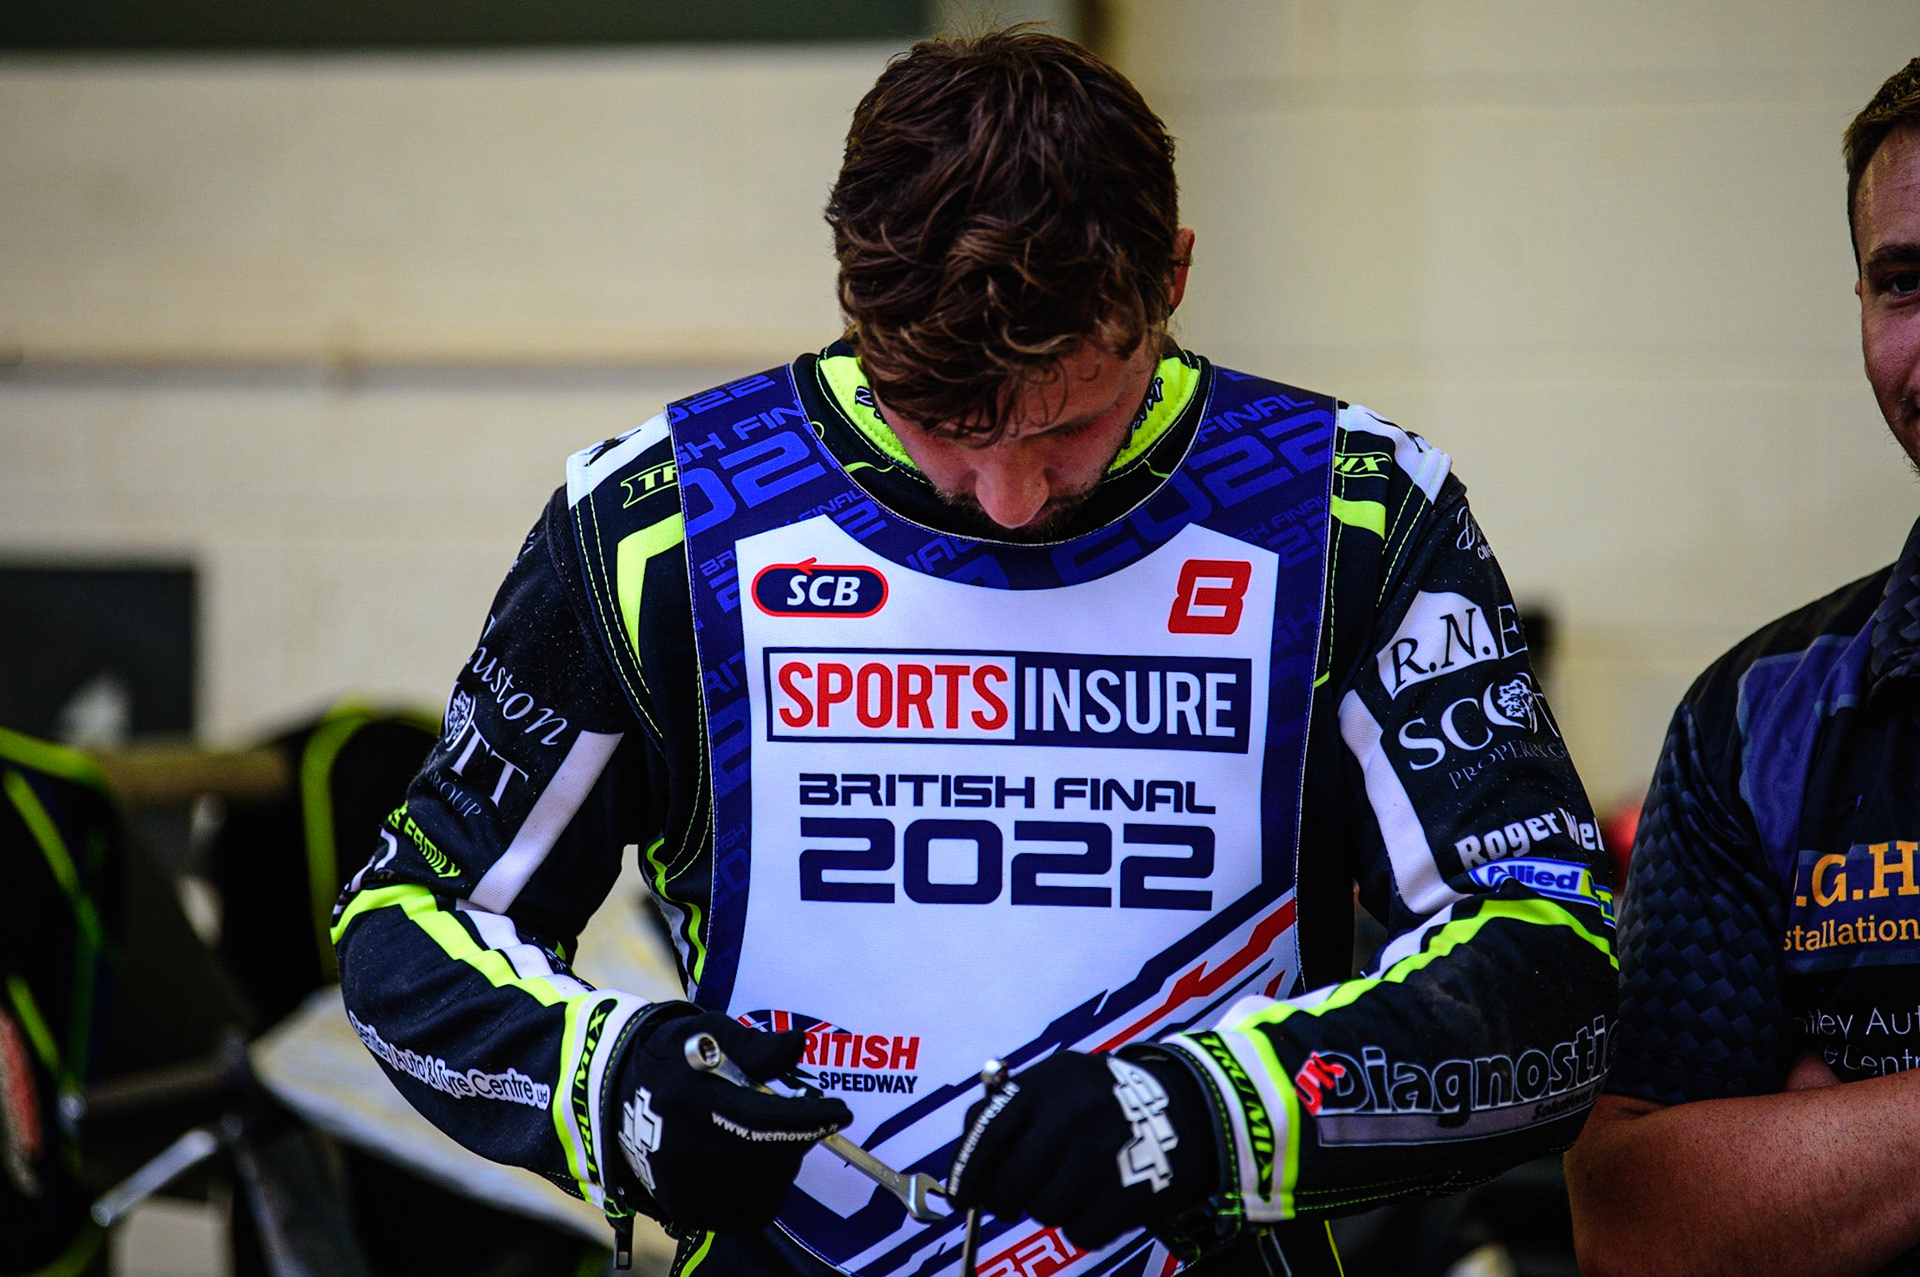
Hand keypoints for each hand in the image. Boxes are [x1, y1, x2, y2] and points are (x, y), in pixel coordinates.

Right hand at [610, 1009, 851, 1232]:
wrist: (619, 1096)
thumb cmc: (676, 1059)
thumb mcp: (710, 1033)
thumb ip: (756, 1046)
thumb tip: (798, 1046)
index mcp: (689, 1102)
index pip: (763, 1122)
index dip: (810, 1119)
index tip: (841, 1111)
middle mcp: (681, 1151)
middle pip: (769, 1160)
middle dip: (799, 1138)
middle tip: (804, 1119)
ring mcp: (681, 1186)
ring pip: (765, 1190)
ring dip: (785, 1165)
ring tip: (775, 1139)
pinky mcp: (684, 1210)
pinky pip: (750, 1215)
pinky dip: (767, 1193)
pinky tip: (760, 1165)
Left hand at [944, 1049, 1217, 1250]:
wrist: (1188, 1107)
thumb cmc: (1102, 1100)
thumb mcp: (1056, 1081)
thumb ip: (1005, 1111)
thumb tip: (963, 1168)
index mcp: (1048, 1082)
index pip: (987, 1133)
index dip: (966, 1172)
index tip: (960, 1197)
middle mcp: (1073, 1115)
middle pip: (1010, 1185)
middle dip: (1006, 1199)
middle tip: (1016, 1198)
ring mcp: (1104, 1153)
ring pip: (1044, 1211)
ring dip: (1050, 1207)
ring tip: (1072, 1184)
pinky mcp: (1131, 1191)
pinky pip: (1080, 1232)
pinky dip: (1084, 1225)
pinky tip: (1099, 1198)